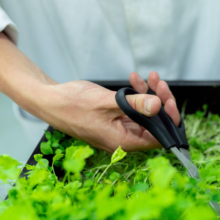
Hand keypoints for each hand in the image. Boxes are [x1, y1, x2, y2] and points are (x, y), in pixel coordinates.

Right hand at [38, 71, 178, 151]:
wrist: (50, 100)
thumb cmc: (72, 104)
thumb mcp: (108, 102)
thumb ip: (135, 105)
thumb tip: (158, 106)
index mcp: (124, 142)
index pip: (159, 138)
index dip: (168, 120)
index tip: (169, 101)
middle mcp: (124, 139)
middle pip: (154, 124)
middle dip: (160, 102)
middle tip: (159, 83)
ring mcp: (120, 129)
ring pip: (145, 115)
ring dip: (150, 95)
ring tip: (149, 77)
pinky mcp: (116, 120)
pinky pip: (134, 110)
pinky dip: (137, 95)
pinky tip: (135, 80)